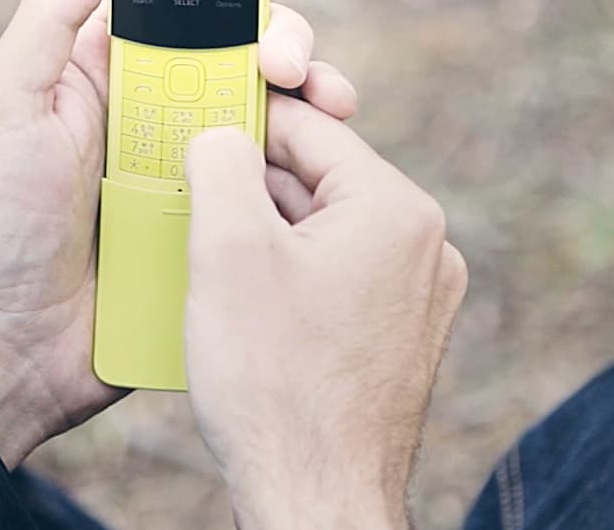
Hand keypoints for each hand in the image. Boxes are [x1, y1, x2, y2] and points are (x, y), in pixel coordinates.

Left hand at [0, 0, 358, 467]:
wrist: (13, 345)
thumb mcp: (6, 102)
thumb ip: (52, 14)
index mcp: (109, 67)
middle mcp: (158, 107)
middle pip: (242, 46)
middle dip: (283, 31)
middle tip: (288, 59)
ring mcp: (194, 166)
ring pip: (272, 107)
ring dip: (313, 88)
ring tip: (327, 100)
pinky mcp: (219, 219)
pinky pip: (276, 177)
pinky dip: (310, 158)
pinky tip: (323, 158)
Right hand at [183, 96, 467, 529]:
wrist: (317, 499)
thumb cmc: (274, 382)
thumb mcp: (227, 250)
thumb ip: (221, 164)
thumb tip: (221, 131)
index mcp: (396, 210)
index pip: (311, 130)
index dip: (243, 122)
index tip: (194, 122)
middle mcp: (425, 246)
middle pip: (318, 181)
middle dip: (250, 187)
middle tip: (189, 196)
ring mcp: (419, 296)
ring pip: (325, 230)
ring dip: (266, 233)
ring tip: (208, 256)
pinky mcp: (401, 336)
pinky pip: (338, 276)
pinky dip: (290, 275)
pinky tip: (243, 301)